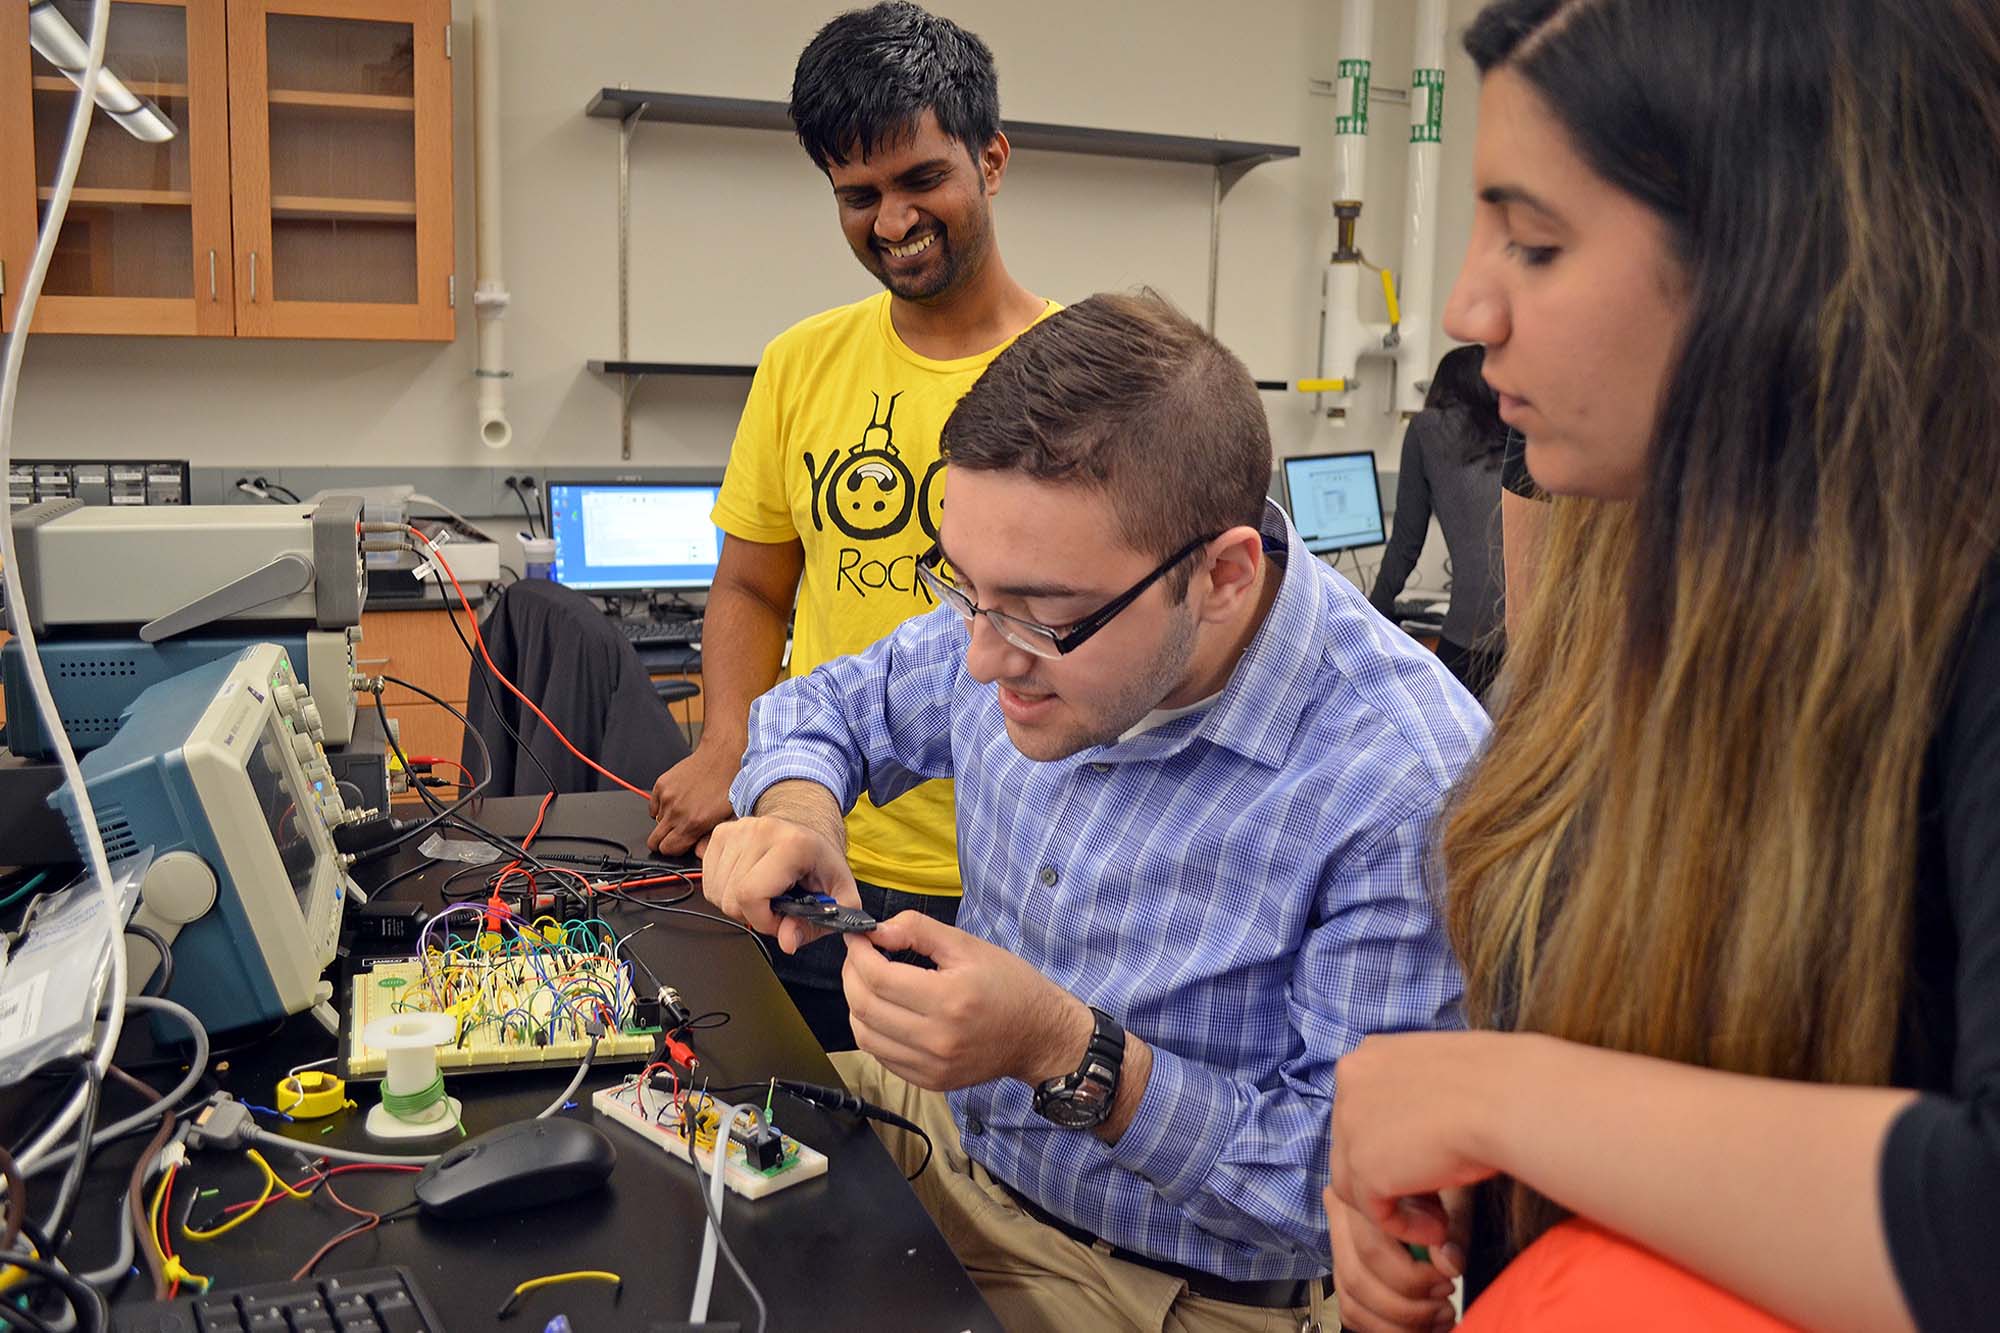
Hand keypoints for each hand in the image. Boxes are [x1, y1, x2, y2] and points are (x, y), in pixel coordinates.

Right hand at [646, 742, 739, 854]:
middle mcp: (677, 812)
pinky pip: (653, 806)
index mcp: (694, 823)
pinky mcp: (661, 785)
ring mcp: (667, 797)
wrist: (722, 756)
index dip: (674, 850)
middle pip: (654, 842)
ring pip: (655, 823)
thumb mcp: (727, 817)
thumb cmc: (729, 784)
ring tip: (684, 811)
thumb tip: (697, 852)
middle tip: (677, 834)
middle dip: (664, 841)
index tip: (680, 845)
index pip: (667, 850)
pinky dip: (662, 806)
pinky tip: (678, 800)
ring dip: (666, 822)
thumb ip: (709, 838)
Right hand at [701, 815, 858, 953]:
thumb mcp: (838, 898)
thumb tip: (788, 941)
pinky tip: (748, 882)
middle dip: (752, 914)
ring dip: (737, 904)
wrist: (809, 830)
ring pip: (716, 892)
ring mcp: (738, 829)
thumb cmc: (821, 863)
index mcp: (793, 845)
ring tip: (763, 892)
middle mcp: (762, 831)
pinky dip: (725, 891)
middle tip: (774, 906)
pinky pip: (709, 879)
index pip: (751, 894)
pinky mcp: (721, 833)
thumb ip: (816, 924)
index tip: (780, 919)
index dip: (763, 920)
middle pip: (731, 898)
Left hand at [841, 913, 1092, 1092]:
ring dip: (855, 1004)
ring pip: (865, 1036)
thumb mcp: (969, 946)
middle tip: (857, 955)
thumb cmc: (1010, 985)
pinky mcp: (931, 1081)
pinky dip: (872, 1030)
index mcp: (949, 999)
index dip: (858, 953)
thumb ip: (919, 931)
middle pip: (865, 1007)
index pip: (879, 978)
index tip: (857, 937)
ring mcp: (933, 1066)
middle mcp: (937, 1039)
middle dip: (851, 975)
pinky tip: (883, 1010)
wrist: (1040, 1036)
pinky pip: (882, 1057)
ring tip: (866, 981)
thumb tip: (877, 930)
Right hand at [1326, 1188, 1466, 1331]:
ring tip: (1439, 1316)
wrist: (1431, 1163)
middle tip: (1446, 1302)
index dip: (1412, 1276)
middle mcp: (1340, 1212)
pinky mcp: (1345, 1265)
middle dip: (1408, 1305)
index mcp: (1359, 1187)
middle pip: (1358, 1278)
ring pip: (1352, 1298)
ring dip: (1398, 1323)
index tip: (1447, 1277)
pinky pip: (1350, 1309)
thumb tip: (1448, 1266)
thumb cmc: (1442, 1178)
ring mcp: (1338, 1241)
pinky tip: (1418, 1323)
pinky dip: (1383, 1328)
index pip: (1371, 1248)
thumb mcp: (1455, 1192)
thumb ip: (1454, 1229)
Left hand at [1328, 1033, 1512, 1251]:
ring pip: (1356, 1182)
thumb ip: (1414, 1098)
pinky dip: (1405, 1227)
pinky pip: (1375, 1211)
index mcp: (1370, 1054)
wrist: (1508, 1096)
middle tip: (1434, 1198)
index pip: (1363, 1111)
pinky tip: (1440, 1229)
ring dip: (1396, 1205)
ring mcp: (1350, 1124)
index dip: (1392, 1144)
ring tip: (1439, 1218)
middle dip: (1390, 1176)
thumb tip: (1415, 1135)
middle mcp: (1349, 1083)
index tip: (1427, 1163)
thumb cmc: (1495, 1085)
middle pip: (1353, 1145)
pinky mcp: (1364, 1166)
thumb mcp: (1441, 1077)